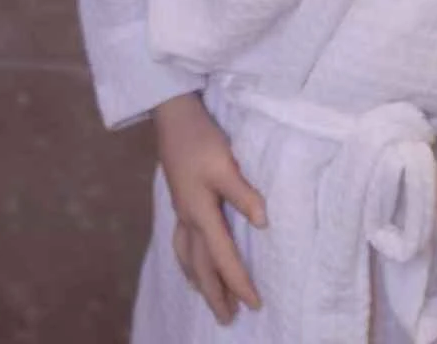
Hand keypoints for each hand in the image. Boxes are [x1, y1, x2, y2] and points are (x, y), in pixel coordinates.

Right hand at [154, 92, 266, 324]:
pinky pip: (181, 242)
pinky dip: (187, 259)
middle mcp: (188, 218)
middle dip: (215, 294)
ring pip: (188, 257)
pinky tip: (190, 259)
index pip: (224, 257)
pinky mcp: (179, 200)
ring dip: (199, 280)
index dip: (239, 282)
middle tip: (227, 319)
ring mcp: (180, 210)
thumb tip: (263, 223)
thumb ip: (243, 194)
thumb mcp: (225, 164)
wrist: (173, 118)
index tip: (255, 304)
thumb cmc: (201, 139)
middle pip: (201, 266)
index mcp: (201, 213)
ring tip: (208, 297)